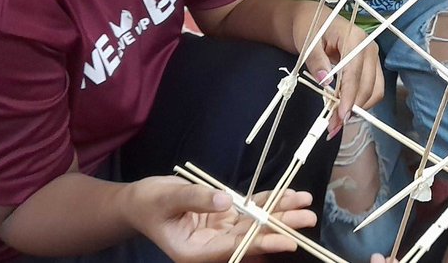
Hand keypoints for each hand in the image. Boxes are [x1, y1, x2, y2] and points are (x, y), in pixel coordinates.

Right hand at [128, 177, 315, 261]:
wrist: (139, 202)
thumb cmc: (147, 203)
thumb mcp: (166, 199)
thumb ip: (196, 198)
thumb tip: (224, 200)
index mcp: (196, 252)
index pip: (235, 249)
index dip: (262, 244)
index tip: (287, 241)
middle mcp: (212, 246)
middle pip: (252, 237)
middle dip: (280, 227)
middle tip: (308, 219)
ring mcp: (220, 231)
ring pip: (256, 223)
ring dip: (281, 212)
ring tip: (306, 204)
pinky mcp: (224, 217)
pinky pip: (250, 209)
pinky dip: (269, 202)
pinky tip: (289, 195)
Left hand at [293, 4, 382, 137]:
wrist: (315, 19)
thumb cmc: (311, 27)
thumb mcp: (308, 42)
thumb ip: (316, 61)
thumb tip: (325, 82)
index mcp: (355, 38)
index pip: (355, 73)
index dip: (349, 96)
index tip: (340, 116)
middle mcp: (369, 48)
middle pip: (368, 85)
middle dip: (352, 108)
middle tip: (333, 126)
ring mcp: (373, 58)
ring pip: (375, 90)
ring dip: (359, 108)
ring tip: (337, 121)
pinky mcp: (371, 66)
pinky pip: (372, 89)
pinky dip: (360, 102)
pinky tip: (345, 110)